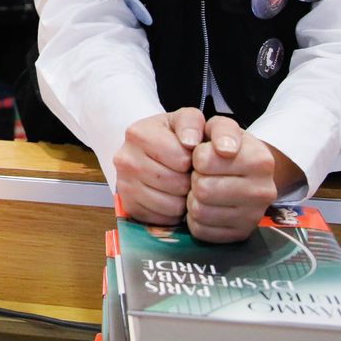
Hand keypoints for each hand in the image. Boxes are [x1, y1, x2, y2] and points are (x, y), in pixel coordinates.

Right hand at [112, 107, 204, 225]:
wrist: (153, 151)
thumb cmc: (177, 136)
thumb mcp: (196, 122)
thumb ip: (216, 128)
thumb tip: (212, 147)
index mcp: (139, 133)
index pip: (180, 158)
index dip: (194, 160)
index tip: (191, 155)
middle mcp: (125, 158)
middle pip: (175, 183)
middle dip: (189, 180)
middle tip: (188, 173)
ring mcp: (123, 184)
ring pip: (170, 204)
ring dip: (183, 198)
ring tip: (181, 184)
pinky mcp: (128, 205)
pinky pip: (162, 219)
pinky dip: (172, 212)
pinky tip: (172, 196)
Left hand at [187, 116, 279, 242]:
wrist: (245, 174)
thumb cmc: (227, 148)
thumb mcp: (223, 128)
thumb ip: (220, 129)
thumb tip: (224, 149)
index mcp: (260, 160)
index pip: (204, 161)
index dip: (197, 157)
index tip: (204, 156)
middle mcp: (263, 191)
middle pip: (202, 189)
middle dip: (195, 179)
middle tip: (203, 175)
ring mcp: (254, 217)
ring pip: (200, 212)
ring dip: (193, 200)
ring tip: (204, 189)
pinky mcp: (240, 235)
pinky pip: (201, 231)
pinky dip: (196, 219)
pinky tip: (207, 206)